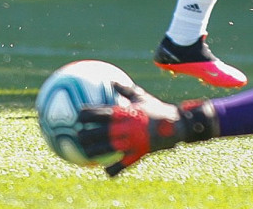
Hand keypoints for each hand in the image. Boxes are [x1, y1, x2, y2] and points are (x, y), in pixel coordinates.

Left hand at [76, 83, 216, 176]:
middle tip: (77, 135)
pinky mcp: (138, 154)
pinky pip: (123, 164)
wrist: (175, 125)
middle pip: (100, 133)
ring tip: (84, 153)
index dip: (88, 114)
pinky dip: (114, 169)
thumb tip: (112, 80)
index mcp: (125, 113)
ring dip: (94, 152)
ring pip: (107, 149)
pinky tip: (106, 171)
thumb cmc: (157, 109)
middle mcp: (126, 128)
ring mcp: (131, 142)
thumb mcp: (142, 97)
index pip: (101, 113)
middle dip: (86, 135)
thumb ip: (126, 90)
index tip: (77, 115)